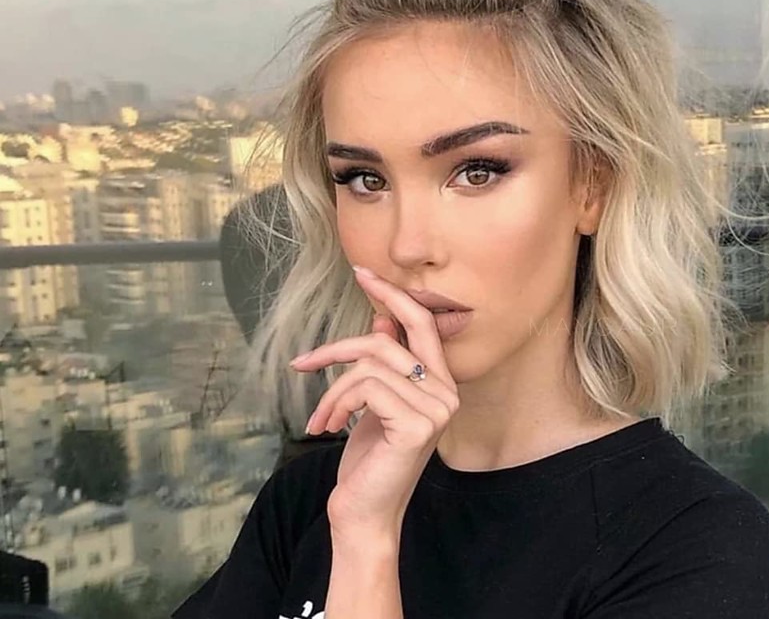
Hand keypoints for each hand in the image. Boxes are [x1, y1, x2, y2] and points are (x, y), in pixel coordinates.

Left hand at [288, 266, 459, 537]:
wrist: (363, 514)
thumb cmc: (368, 460)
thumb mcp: (372, 404)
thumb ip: (384, 364)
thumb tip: (382, 321)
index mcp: (438, 383)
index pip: (422, 323)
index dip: (393, 294)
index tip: (363, 273)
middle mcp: (446, 392)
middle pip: (388, 339)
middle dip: (340, 347)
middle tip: (303, 363)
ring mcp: (436, 409)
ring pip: (369, 364)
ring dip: (332, 390)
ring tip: (319, 419)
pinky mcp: (418, 424)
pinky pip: (366, 387)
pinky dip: (336, 403)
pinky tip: (327, 428)